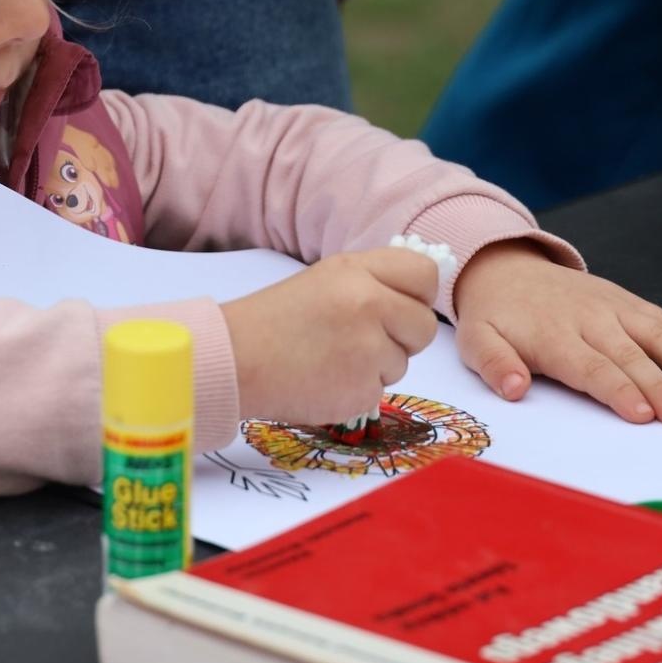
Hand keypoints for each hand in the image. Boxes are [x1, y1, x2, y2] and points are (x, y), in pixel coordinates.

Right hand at [221, 248, 439, 423]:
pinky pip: (381, 390)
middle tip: (360, 338)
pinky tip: (325, 379)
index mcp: (356, 271)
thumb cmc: (277, 319)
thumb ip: (373, 283)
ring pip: (402, 362)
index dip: (416, 294)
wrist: (236, 360)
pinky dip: (358, 389)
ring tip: (331, 357)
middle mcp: (369, 306)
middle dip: (402, 336)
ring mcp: (368, 351)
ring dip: (376, 365)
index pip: (425, 276)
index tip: (396, 305)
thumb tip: (419, 297)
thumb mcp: (326, 280)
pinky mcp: (362, 391)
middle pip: (424, 326)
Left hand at [452, 240, 661, 422]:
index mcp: (552, 335)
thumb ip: (494, 365)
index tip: (642, 414)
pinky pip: (660, 317)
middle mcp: (588, 318)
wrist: (505, 268)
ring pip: (655, 333)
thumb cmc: (495, 316)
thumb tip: (514, 388)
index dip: (619, 390)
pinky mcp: (623, 298)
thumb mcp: (476, 341)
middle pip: (629, 355)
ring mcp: (610, 305)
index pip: (591, 368)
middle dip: (657, 385)